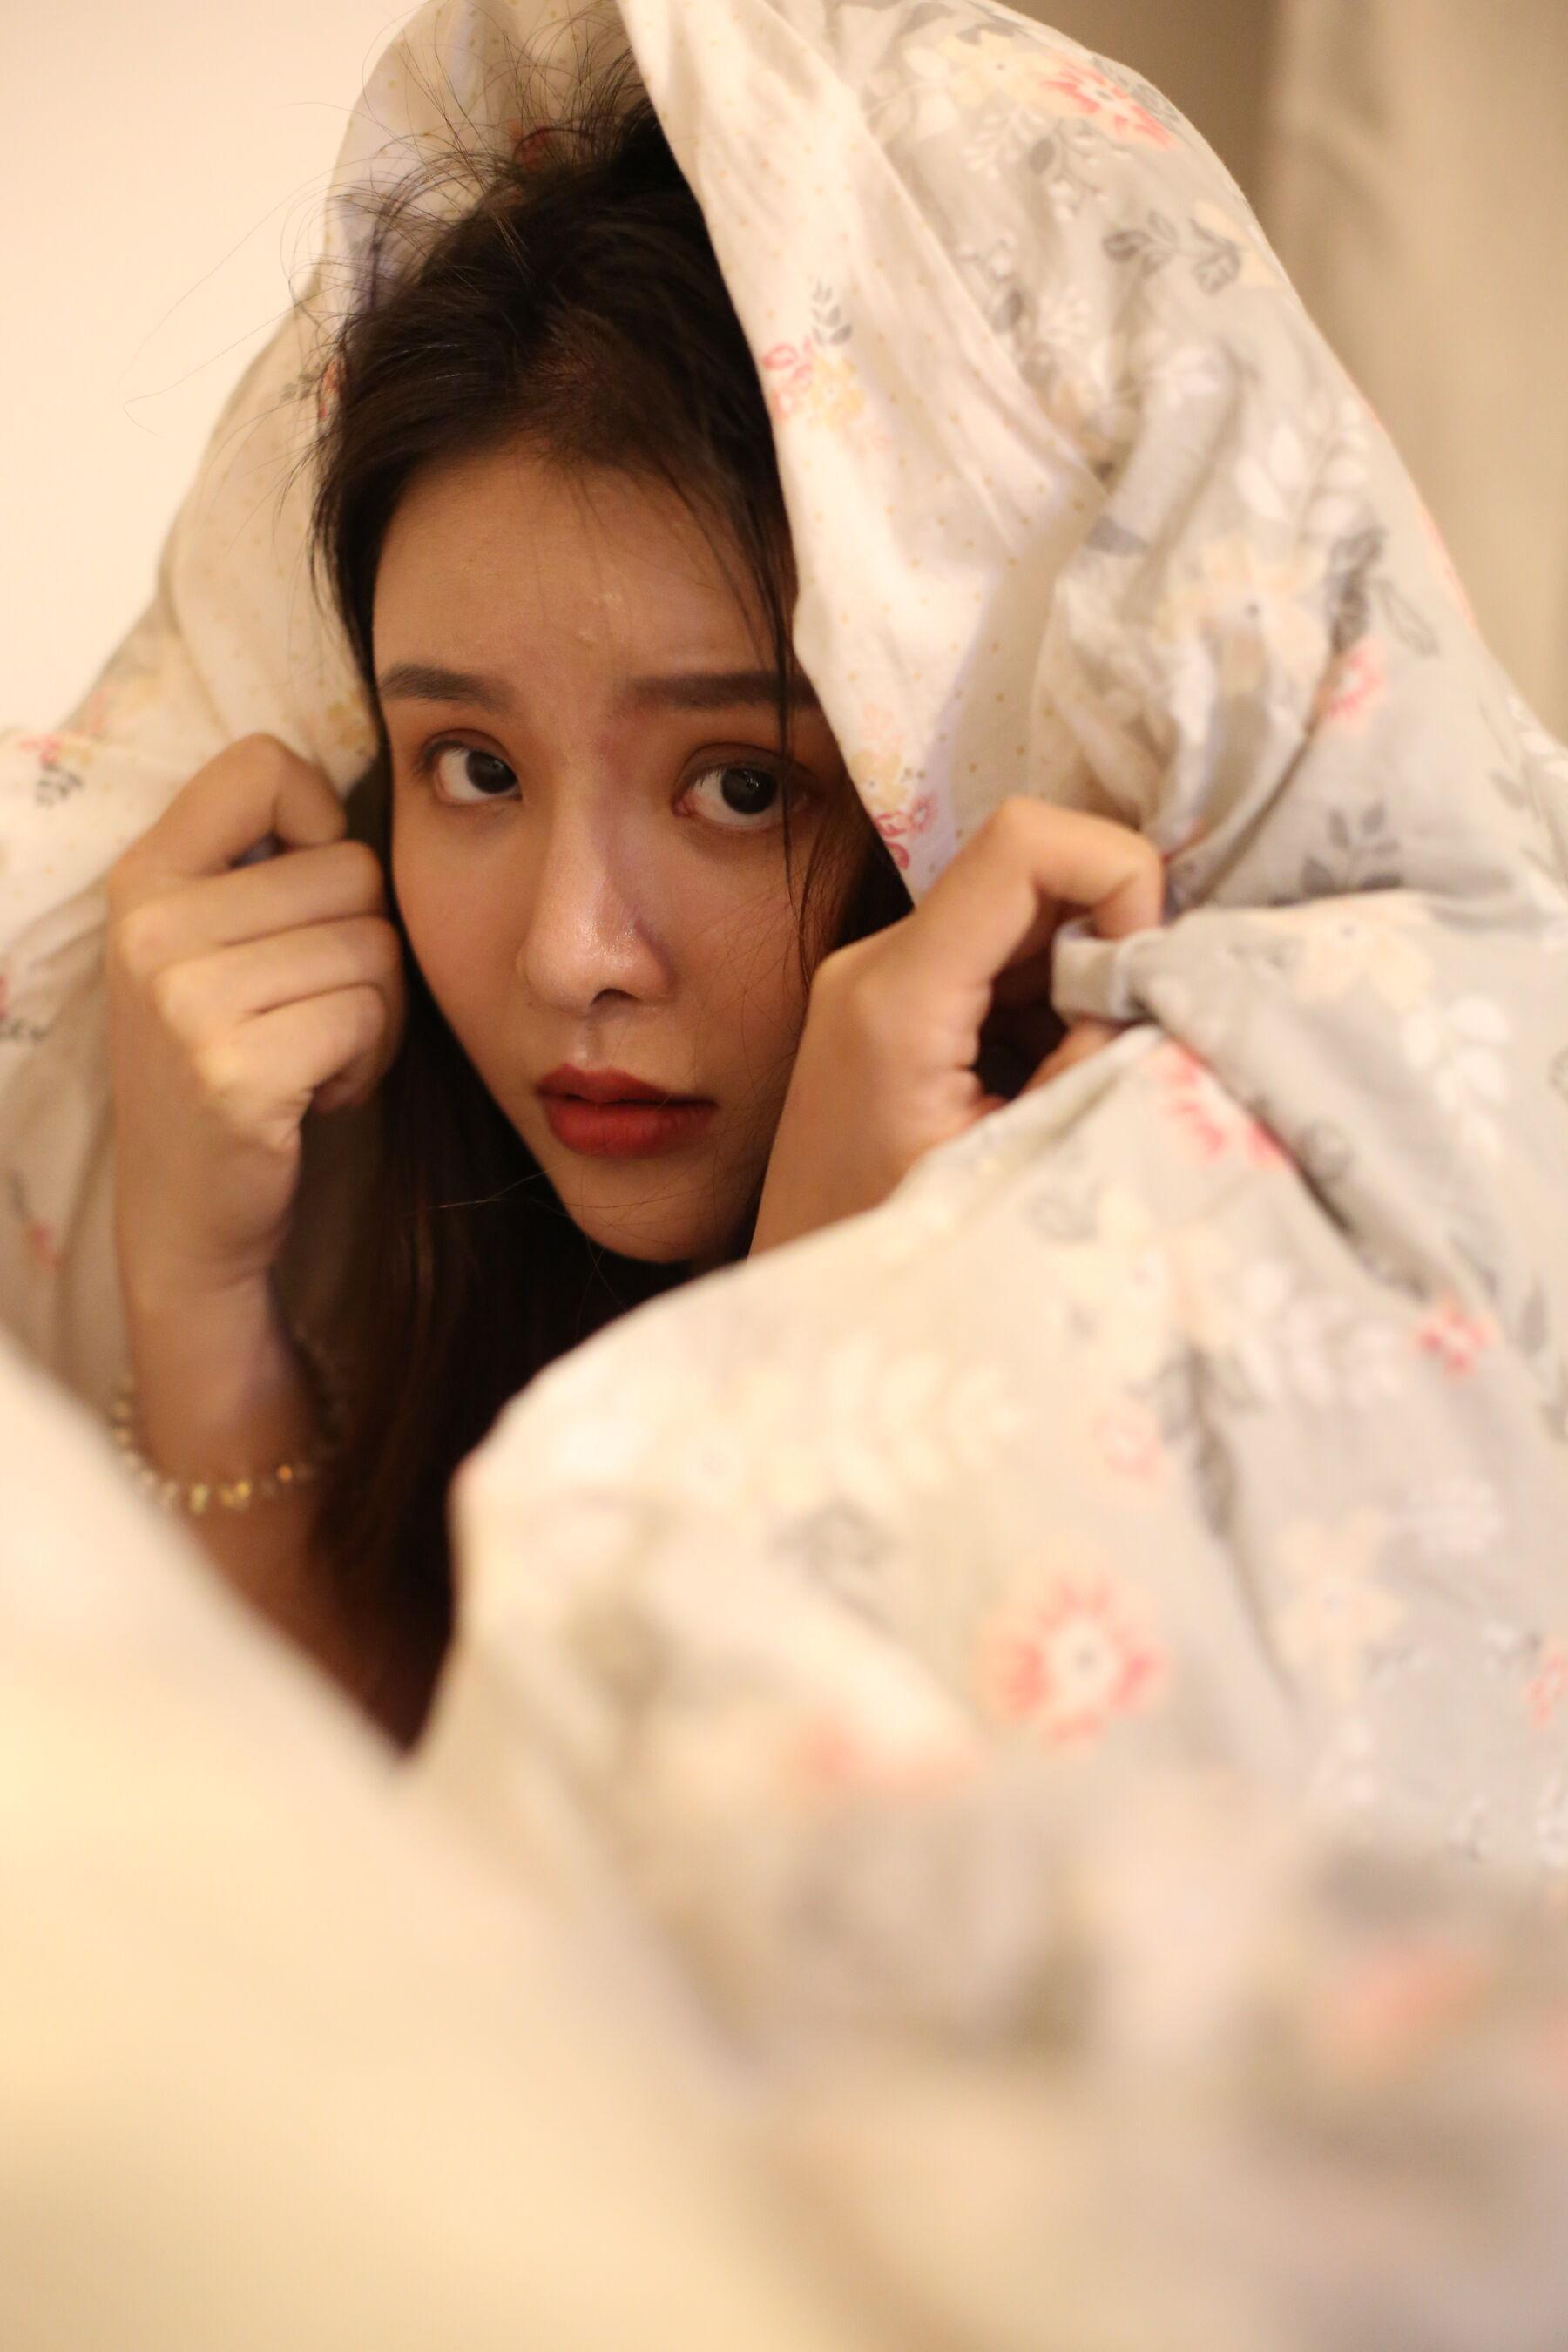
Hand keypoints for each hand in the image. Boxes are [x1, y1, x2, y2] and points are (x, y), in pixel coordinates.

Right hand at [106, 733, 404, 1308]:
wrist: (186, 1218)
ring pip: (376, 947)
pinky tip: (312, 1096)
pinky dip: (367, 1062)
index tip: (308, 894)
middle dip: (365, 947)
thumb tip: (357, 796)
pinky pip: (370, 1016)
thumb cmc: (231, 1065)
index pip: (264, 765)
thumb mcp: (211, 950)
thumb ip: (264, 868)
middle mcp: (152, 927)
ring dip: (372, 1013)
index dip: (322, 822)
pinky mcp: (234, 1069)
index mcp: (145, 878)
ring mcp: (186, 999)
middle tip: (309, 1012)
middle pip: (355, 871)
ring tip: (308, 1054)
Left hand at [750, 796, 1163, 1253]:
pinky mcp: (888, 1007)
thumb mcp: (1018, 1162)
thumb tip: (1161, 991)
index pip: (1025, 843)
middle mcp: (873, 964)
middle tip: (1125, 1035)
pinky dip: (1048, 1003)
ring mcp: (874, 981)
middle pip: (1027, 869)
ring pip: (1019, 916)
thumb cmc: (901, 1256)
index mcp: (896, 996)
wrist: (810, 1321)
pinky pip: (994, 961)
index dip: (1117, 876)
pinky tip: (1042, 1083)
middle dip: (1107, 933)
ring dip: (1081, 975)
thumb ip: (1094, 1063)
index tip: (1144, 973)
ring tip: (1077, 1075)